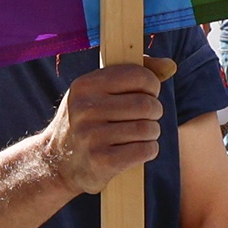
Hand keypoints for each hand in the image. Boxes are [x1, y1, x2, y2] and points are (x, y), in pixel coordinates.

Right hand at [38, 62, 165, 191]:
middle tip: (146, 118)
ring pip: (148, 128)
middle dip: (154, 112)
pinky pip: (145, 150)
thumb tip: (170, 65)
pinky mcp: (102, 161)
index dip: (152, 86)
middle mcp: (85, 109)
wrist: (56, 163)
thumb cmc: (87, 121)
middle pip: (147, 104)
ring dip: (152, 133)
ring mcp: (92, 136)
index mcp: (85, 85)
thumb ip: (134, 73)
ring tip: (141, 135)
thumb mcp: (98, 92)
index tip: (147, 94)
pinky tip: (138, 150)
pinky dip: (149, 150)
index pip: (138, 76)